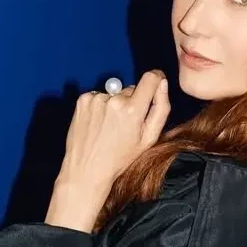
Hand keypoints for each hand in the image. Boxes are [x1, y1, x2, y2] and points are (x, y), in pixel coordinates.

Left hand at [45, 70, 169, 232]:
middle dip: (132, 102)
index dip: (156, 79)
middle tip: (125, 125)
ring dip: (114, 105)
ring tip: (109, 127)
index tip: (156, 83)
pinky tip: (98, 124)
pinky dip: (100, 106)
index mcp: (132, 110)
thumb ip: (161, 109)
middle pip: (132, 89)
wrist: (87, 169)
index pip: (151, 78)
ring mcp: (96, 98)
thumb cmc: (120, 158)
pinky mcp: (83, 100)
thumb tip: (163, 83)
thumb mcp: (148, 139)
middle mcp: (113, 100)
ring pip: (114, 93)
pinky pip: (99, 96)